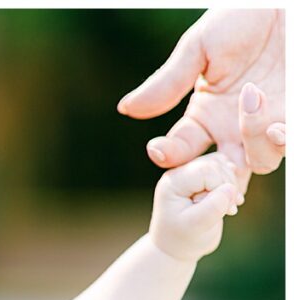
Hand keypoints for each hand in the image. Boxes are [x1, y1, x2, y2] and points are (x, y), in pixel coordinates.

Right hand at [118, 10, 284, 186]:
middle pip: (219, 172)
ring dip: (254, 142)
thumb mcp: (199, 47)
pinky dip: (281, 141)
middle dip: (213, 177)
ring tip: (254, 99)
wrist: (285, 3)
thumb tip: (126, 109)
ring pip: (260, 162)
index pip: (179, 150)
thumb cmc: (242, 17)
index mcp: (206, 114)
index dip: (167, 155)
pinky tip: (277, 124)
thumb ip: (167, 83)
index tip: (159, 150)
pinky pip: (288, 146)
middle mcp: (234, 127)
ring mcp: (267, 124)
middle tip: (212, 164)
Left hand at [149, 153, 241, 261]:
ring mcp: (190, 172)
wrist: (177, 246)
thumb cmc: (183, 239)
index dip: (223, 186)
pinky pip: (224, 167)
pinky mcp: (201, 176)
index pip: (206, 170)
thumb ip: (212, 207)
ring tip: (229, 206)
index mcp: (172, 183)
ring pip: (222, 163)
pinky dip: (231, 181)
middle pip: (215, 164)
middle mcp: (179, 173)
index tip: (227, 210)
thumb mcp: (196, 227)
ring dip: (231, 183)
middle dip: (229, 185)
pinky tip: (230, 199)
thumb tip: (230, 188)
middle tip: (230, 210)